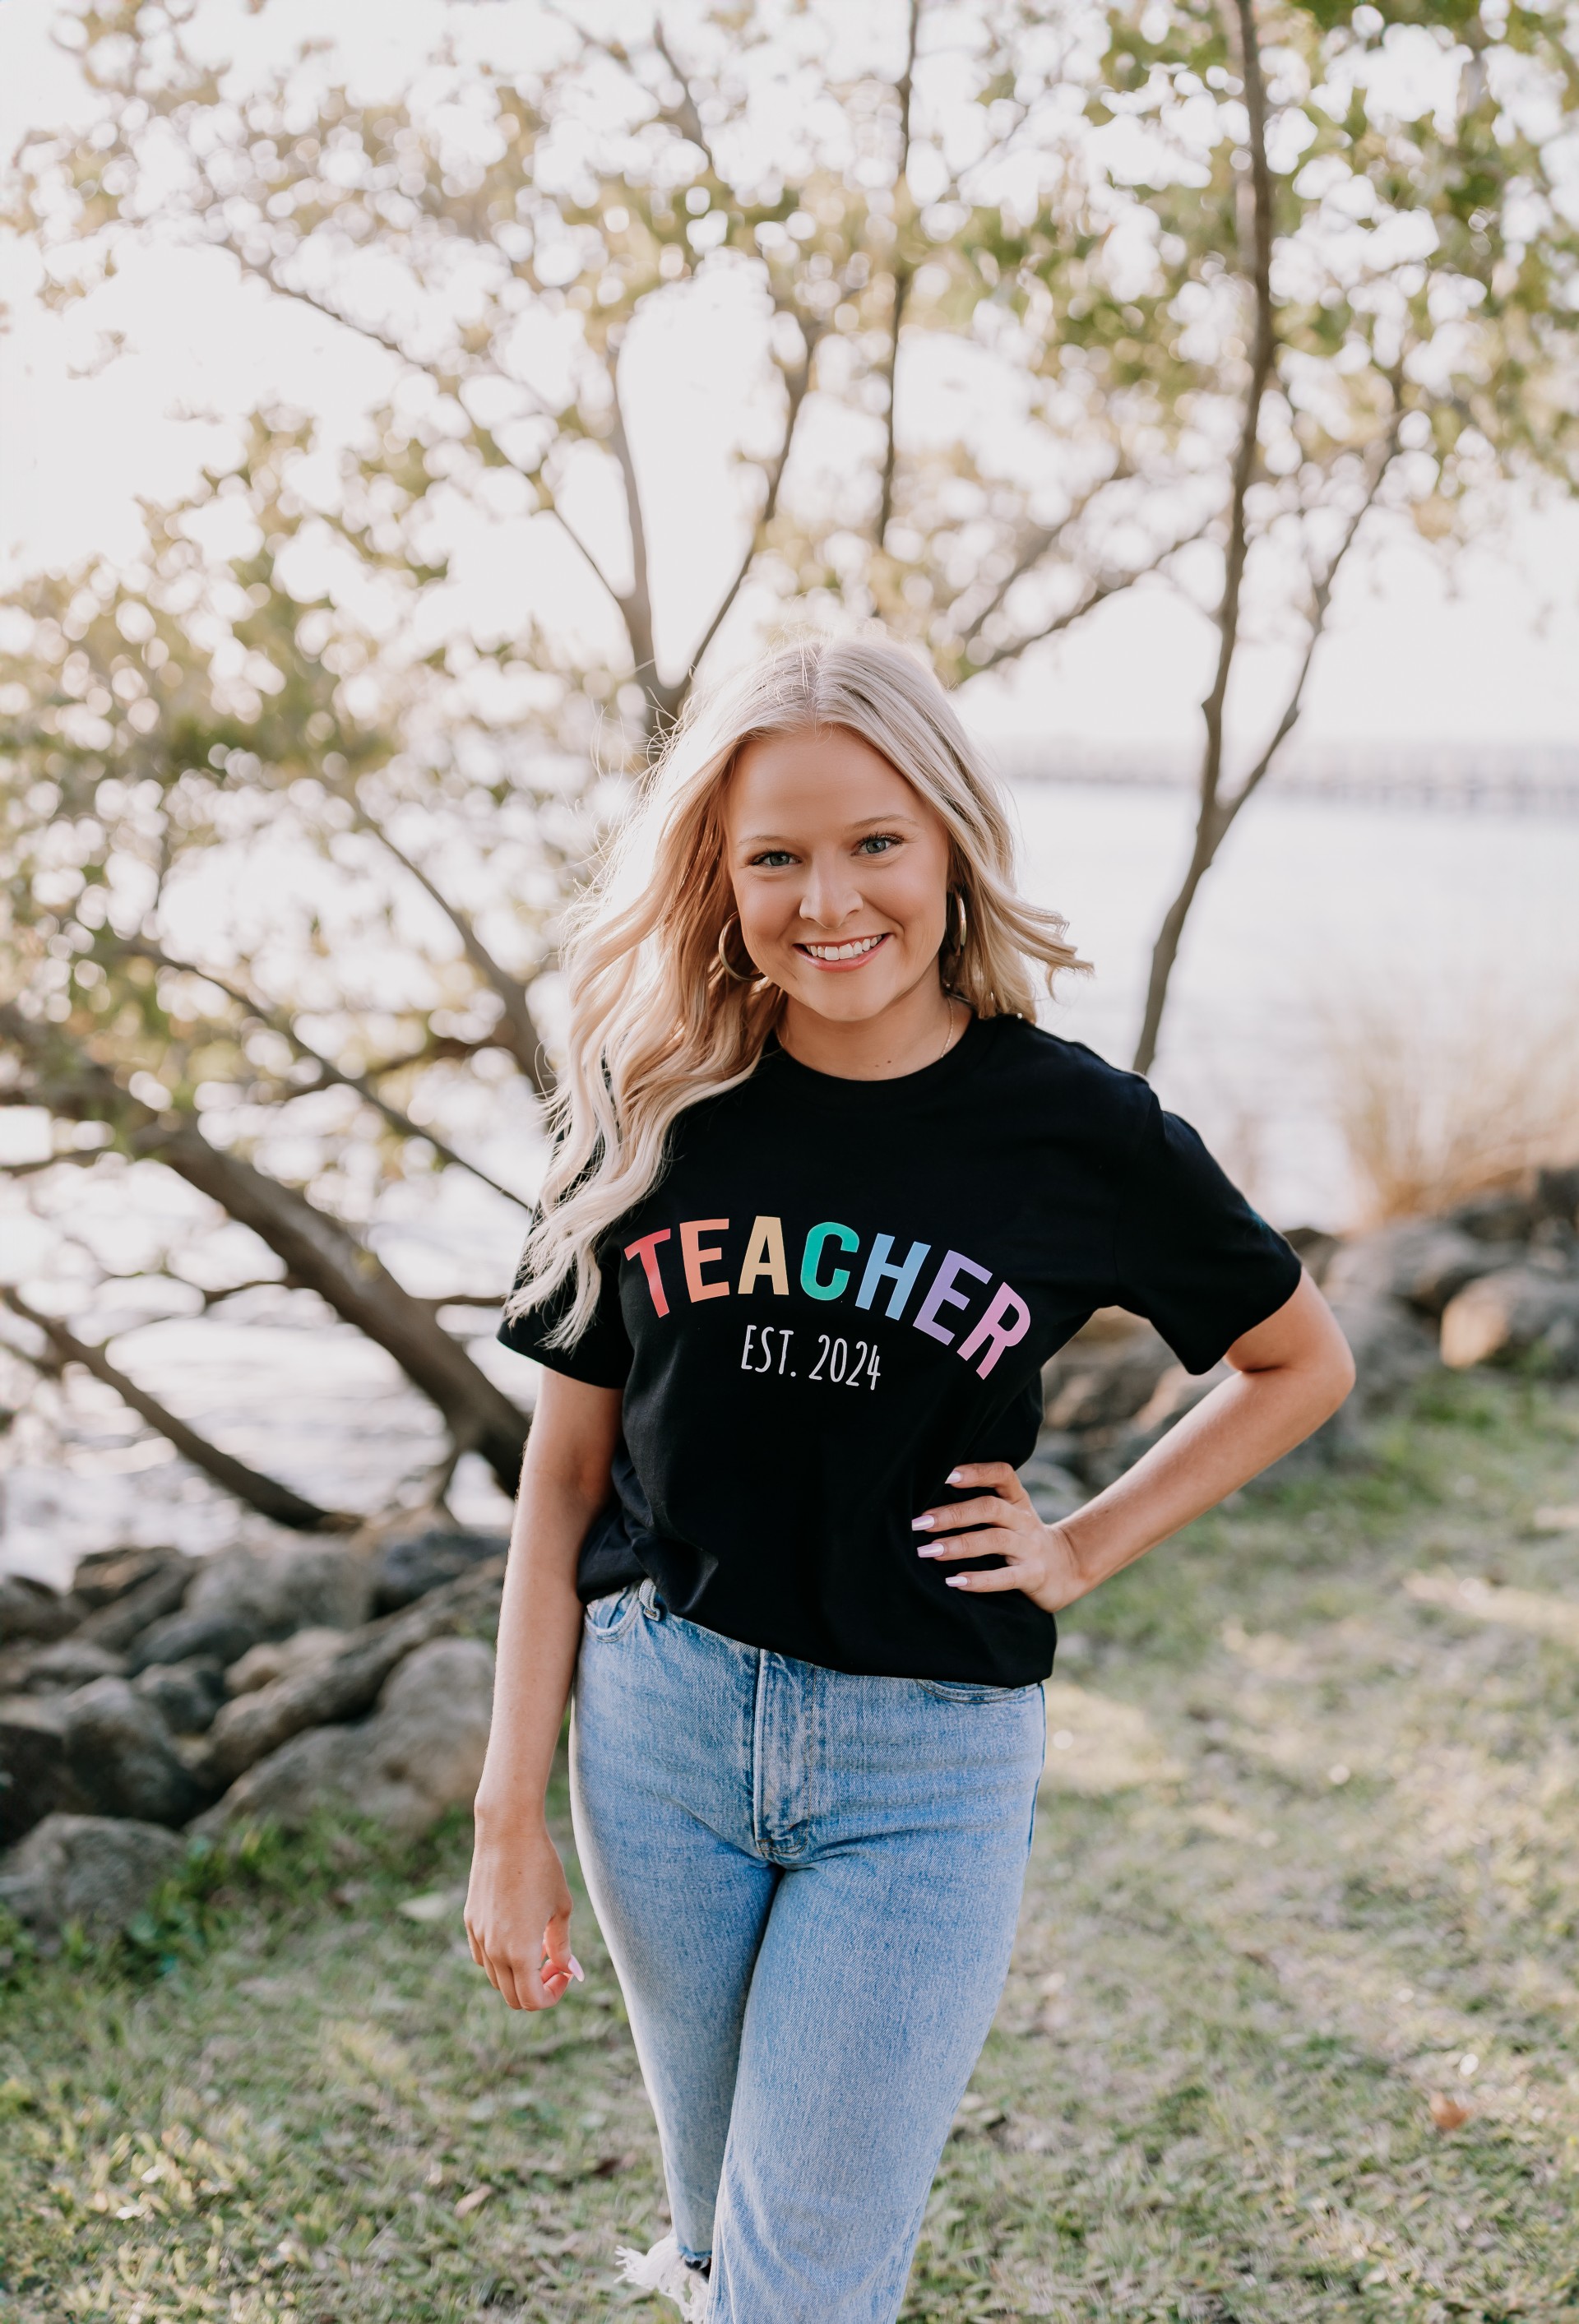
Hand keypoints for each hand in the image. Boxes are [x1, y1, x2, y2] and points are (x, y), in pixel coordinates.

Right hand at [465, 1820, 583, 2010]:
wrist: (507, 1832)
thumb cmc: (541, 1866)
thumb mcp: (560, 1907)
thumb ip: (563, 1945)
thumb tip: (570, 1972)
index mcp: (520, 1951)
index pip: (532, 2000)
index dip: (553, 1995)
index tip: (565, 1973)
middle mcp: (494, 1950)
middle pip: (513, 1996)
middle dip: (537, 1988)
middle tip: (555, 1963)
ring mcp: (479, 1936)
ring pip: (497, 1978)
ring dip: (518, 1974)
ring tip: (539, 1945)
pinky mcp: (471, 1921)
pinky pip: (483, 1957)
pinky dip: (501, 1959)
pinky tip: (518, 1934)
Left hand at [912, 1461, 1088, 1613]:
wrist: (1067, 1569)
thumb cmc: (1022, 1539)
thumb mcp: (1010, 1515)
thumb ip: (981, 1505)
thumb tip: (927, 1502)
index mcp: (1017, 1500)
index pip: (1001, 1474)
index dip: (975, 1472)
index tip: (945, 1474)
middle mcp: (1024, 1520)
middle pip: (990, 1508)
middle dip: (953, 1514)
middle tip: (919, 1522)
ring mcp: (1030, 1548)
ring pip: (995, 1540)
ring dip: (960, 1545)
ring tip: (929, 1551)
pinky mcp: (1033, 1575)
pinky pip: (1005, 1577)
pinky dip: (980, 1579)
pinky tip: (955, 1581)